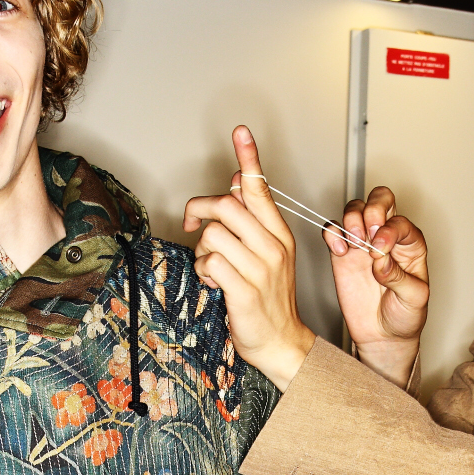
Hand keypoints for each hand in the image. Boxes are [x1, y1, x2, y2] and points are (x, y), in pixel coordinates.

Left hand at [183, 127, 315, 391]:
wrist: (282, 343)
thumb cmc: (269, 299)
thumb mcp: (268, 254)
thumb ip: (253, 219)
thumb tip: (237, 180)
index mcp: (279, 233)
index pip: (260, 188)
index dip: (249, 157)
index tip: (240, 131)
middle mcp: (272, 246)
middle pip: (226, 205)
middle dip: (199, 210)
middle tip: (191, 223)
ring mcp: (260, 269)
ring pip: (213, 235)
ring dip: (201, 249)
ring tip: (211, 265)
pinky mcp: (244, 290)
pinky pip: (209, 263)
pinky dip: (203, 271)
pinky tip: (214, 283)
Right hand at [324, 186, 428, 388]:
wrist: (383, 336)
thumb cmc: (405, 316)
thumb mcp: (414, 299)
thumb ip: (400, 277)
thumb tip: (381, 261)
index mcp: (410, 244)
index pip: (400, 222)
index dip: (389, 230)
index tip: (380, 251)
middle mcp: (387, 237)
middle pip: (381, 199)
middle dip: (373, 208)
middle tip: (368, 230)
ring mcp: (364, 243)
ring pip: (356, 208)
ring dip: (352, 217)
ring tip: (354, 242)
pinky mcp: (343, 254)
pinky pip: (333, 230)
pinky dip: (332, 233)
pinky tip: (339, 250)